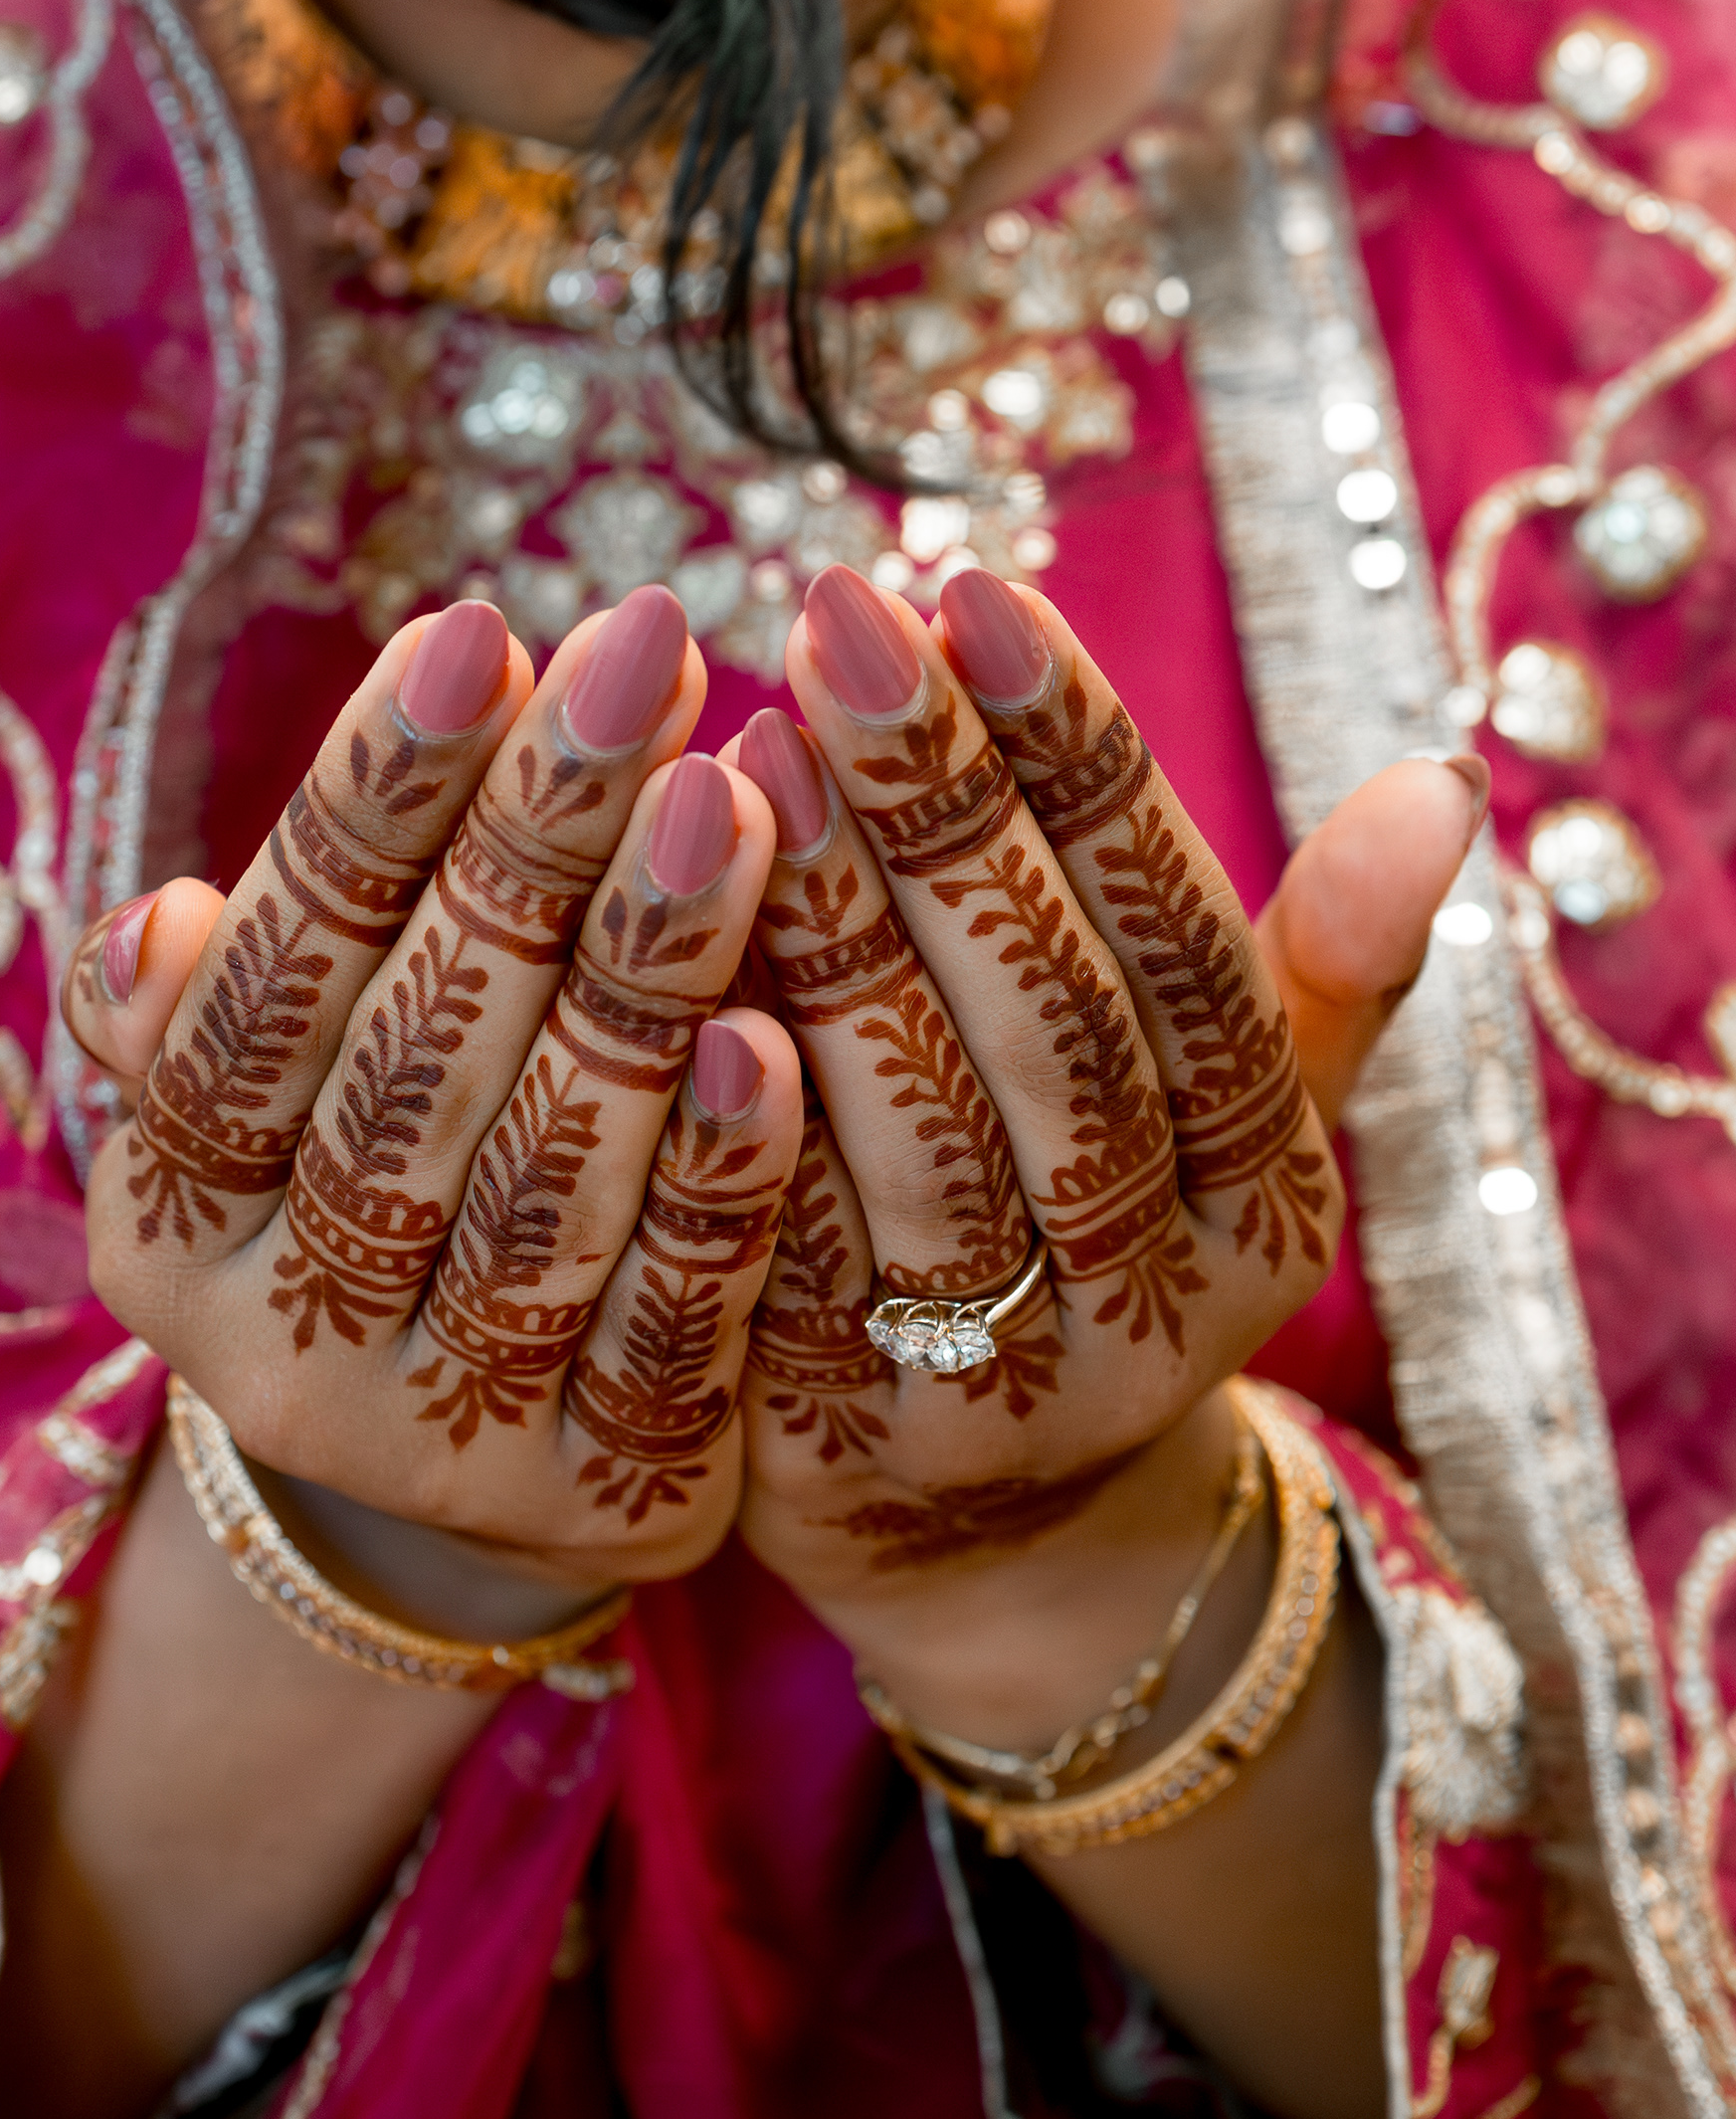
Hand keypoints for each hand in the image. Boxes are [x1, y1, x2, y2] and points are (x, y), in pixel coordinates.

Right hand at [65, 586, 802, 1616]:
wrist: (476, 1483)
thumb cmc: (371, 1208)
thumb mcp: (255, 1123)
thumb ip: (209, 1018)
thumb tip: (165, 919)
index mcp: (168, 1226)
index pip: (257, 997)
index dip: (365, 811)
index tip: (478, 632)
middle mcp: (280, 1351)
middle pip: (409, 1075)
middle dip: (530, 850)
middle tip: (643, 655)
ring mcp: (447, 1443)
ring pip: (545, 1192)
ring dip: (638, 986)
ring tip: (730, 799)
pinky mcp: (610, 1496)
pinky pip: (673, 1322)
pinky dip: (720, 1179)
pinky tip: (777, 1033)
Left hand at [731, 566, 1481, 1734]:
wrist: (993, 1530)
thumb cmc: (1106, 1235)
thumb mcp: (1235, 1122)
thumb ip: (1313, 964)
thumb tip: (1443, 779)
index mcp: (1268, 1199)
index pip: (1187, 953)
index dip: (1086, 767)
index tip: (981, 588)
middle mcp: (1153, 1304)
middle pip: (1056, 1030)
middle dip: (944, 808)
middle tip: (835, 613)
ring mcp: (997, 1384)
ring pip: (921, 1136)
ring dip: (833, 930)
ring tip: (746, 744)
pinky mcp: (837, 1437)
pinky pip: (783, 1248)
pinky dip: (736, 1101)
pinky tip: (675, 954)